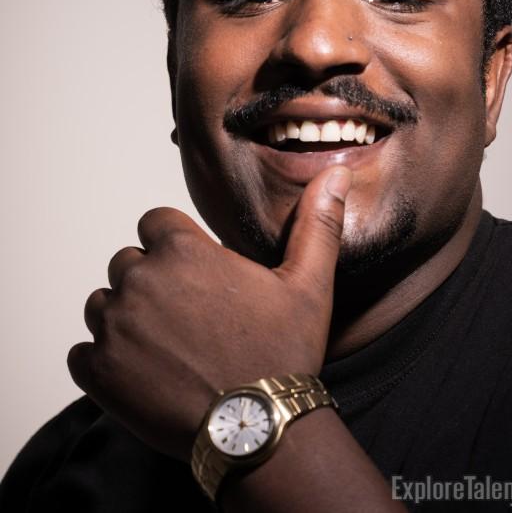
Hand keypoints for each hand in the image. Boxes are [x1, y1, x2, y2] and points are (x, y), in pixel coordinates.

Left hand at [67, 165, 351, 461]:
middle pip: (127, 263)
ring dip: (125, 318)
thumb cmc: (283, 352)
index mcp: (182, 250)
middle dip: (151, 281)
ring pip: (103, 304)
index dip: (173, 245)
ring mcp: (114, 327)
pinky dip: (104, 360)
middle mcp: (140, 280)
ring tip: (166, 346)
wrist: (259, 429)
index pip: (154, 223)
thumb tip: (338, 173)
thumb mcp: (308, 283)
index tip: (194, 273)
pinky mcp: (99, 371)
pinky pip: (82, 352)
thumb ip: (316, 223)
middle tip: (186, 316)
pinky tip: (142, 373)